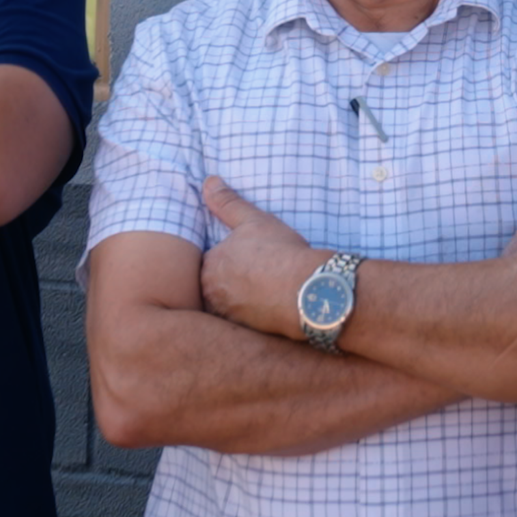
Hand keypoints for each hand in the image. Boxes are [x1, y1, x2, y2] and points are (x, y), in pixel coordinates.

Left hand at [198, 176, 317, 339]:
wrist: (308, 289)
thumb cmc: (281, 252)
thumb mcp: (254, 220)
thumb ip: (227, 203)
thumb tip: (208, 181)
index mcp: (210, 264)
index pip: (211, 264)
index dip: (231, 262)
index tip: (249, 262)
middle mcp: (211, 293)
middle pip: (216, 287)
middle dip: (231, 285)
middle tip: (258, 280)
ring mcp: (227, 316)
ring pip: (227, 307)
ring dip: (240, 303)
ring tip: (264, 297)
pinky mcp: (244, 334)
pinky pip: (242, 325)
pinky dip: (252, 319)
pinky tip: (270, 312)